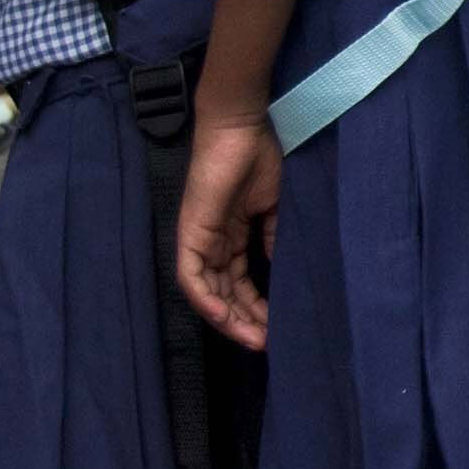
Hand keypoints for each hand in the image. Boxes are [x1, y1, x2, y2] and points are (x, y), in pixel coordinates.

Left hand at [175, 116, 283, 347]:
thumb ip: (271, 238)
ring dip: (228, 317)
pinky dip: (205, 298)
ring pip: (207, 292)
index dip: (256, 307)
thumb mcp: (272, 207)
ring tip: (253, 337)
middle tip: (266, 342)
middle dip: (244, 320)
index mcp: (230, 237)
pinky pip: (190, 276)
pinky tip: (223, 316)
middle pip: (224, 293)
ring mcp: (199, 238)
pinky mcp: (190, 232)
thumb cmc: (259, 157)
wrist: (242, 126)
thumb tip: (278, 268)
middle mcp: (212, 243)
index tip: (277, 327)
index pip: (239, 283)